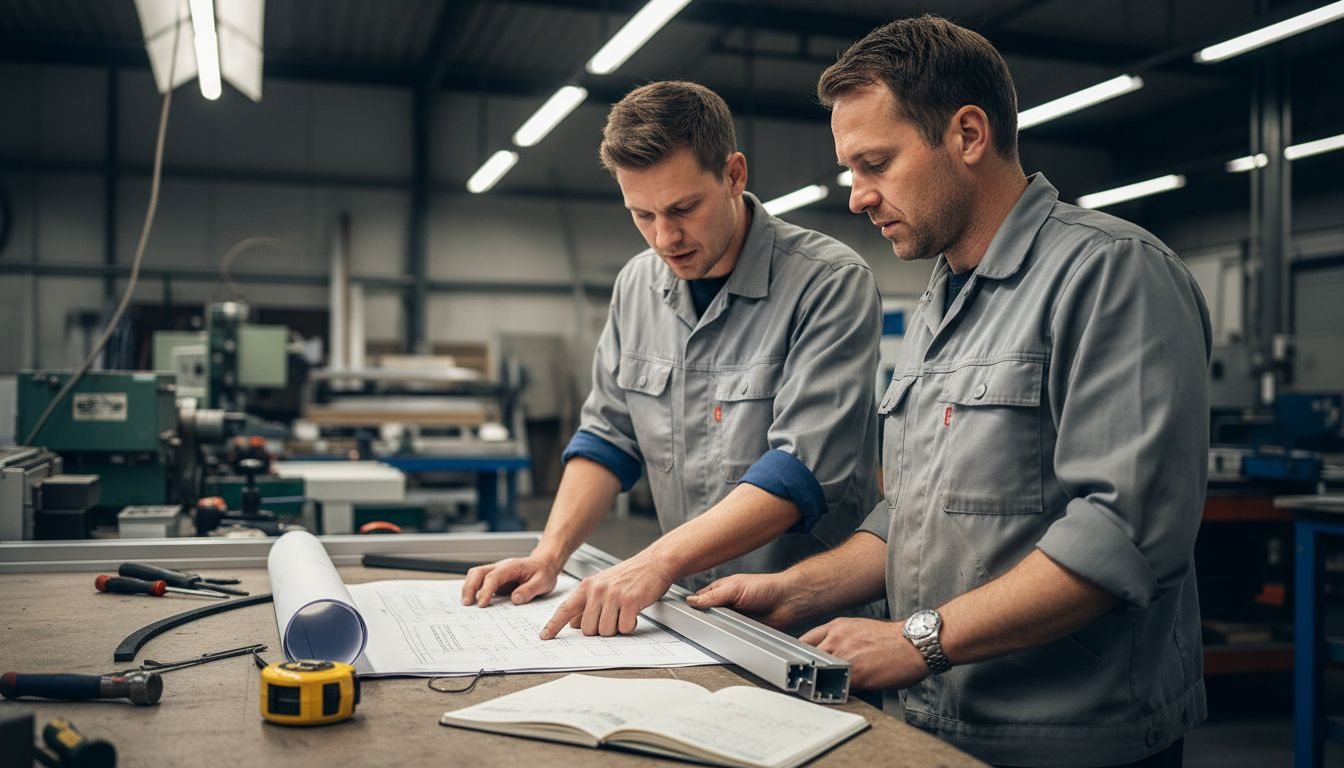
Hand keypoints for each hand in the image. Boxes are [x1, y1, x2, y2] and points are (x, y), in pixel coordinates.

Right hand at [460, 555, 560, 607]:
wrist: (545, 564)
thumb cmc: (543, 572)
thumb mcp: (543, 582)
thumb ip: (529, 590)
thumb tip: (515, 599)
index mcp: (512, 567)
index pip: (494, 577)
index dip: (486, 590)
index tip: (482, 604)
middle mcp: (501, 567)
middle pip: (478, 572)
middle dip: (470, 587)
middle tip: (467, 604)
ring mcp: (496, 572)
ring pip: (475, 574)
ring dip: (468, 588)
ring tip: (467, 604)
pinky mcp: (495, 579)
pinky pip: (479, 581)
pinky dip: (472, 589)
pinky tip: (472, 601)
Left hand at [539, 555, 675, 639]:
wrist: (654, 563)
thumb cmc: (629, 575)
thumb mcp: (602, 585)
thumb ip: (586, 604)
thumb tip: (572, 623)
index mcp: (587, 586)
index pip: (565, 608)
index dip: (554, 625)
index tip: (545, 636)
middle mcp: (597, 590)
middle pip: (588, 629)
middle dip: (600, 629)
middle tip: (612, 617)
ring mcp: (613, 595)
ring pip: (606, 631)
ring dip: (616, 628)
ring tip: (624, 612)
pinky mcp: (630, 601)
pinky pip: (624, 628)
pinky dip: (630, 625)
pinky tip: (634, 612)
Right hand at [686, 573, 807, 629]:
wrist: (786, 602)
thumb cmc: (764, 587)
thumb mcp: (735, 588)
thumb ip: (713, 596)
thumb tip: (692, 601)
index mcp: (719, 590)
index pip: (698, 600)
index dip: (690, 607)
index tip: (682, 615)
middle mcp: (724, 604)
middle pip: (705, 616)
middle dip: (703, 621)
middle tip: (698, 627)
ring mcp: (732, 618)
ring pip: (716, 628)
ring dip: (716, 630)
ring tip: (715, 631)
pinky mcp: (741, 631)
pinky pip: (729, 637)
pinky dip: (728, 638)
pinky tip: (726, 638)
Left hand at [801, 618, 928, 689]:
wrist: (914, 643)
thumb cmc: (892, 638)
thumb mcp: (860, 628)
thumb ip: (841, 638)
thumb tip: (829, 654)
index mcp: (837, 626)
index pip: (805, 640)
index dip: (799, 654)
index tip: (797, 664)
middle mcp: (836, 639)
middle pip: (806, 657)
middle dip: (805, 670)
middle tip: (804, 681)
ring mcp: (844, 656)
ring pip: (818, 672)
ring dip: (817, 683)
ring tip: (818, 690)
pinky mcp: (856, 674)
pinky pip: (836, 686)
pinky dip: (833, 693)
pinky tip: (836, 695)